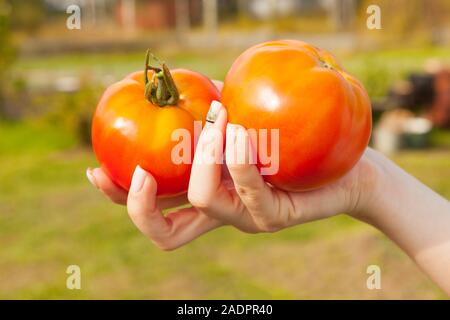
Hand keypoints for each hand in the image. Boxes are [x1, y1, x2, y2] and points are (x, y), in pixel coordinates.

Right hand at [87, 99, 383, 249]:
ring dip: (200, 157)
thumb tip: (172, 81)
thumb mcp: (242, 117)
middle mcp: (224, 214)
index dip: (120, 199)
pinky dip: (237, 157)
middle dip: (139, 206)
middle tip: (138, 169)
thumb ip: (208, 106)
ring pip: (205, 203)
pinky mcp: (276, 215)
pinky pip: (248, 190)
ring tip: (215, 120)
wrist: (349, 164)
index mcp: (208, 194)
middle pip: (166, 235)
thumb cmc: (294, 138)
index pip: (155, 210)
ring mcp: (248, 219)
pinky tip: (238, 128)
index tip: (96, 170)